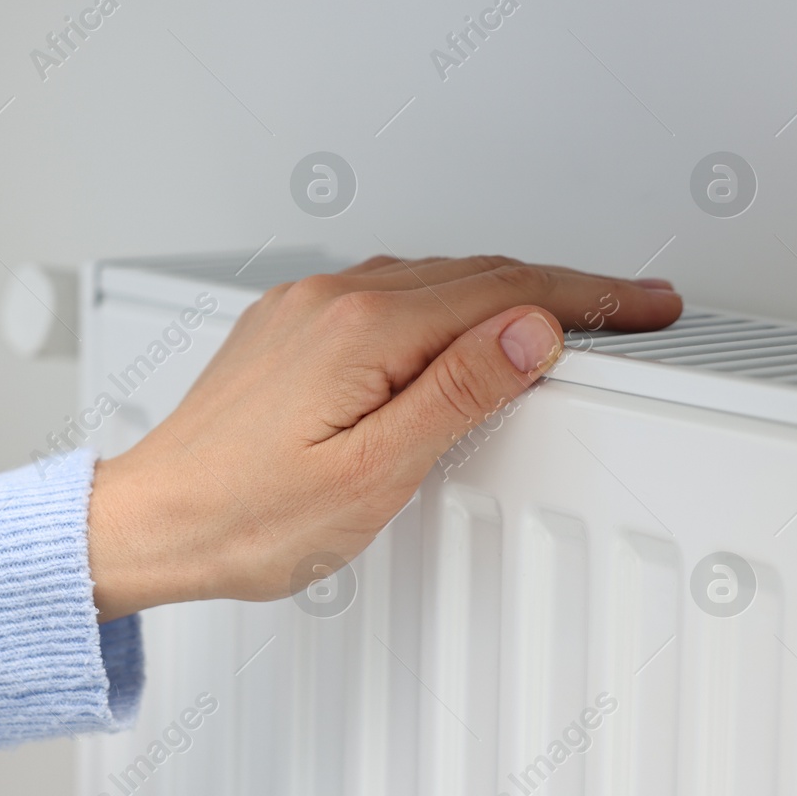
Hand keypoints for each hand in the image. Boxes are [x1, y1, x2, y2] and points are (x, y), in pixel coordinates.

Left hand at [86, 254, 682, 621]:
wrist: (150, 521)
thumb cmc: (244, 516)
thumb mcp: (372, 472)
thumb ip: (457, 393)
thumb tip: (531, 329)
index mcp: (361, 329)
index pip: (505, 293)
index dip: (589, 297)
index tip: (646, 305)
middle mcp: (330, 300)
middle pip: (474, 274)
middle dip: (561, 288)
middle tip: (632, 308)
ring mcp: (303, 308)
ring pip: (431, 278)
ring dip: (504, 290)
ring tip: (564, 315)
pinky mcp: (286, 327)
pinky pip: (387, 290)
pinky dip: (445, 300)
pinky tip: (462, 323)